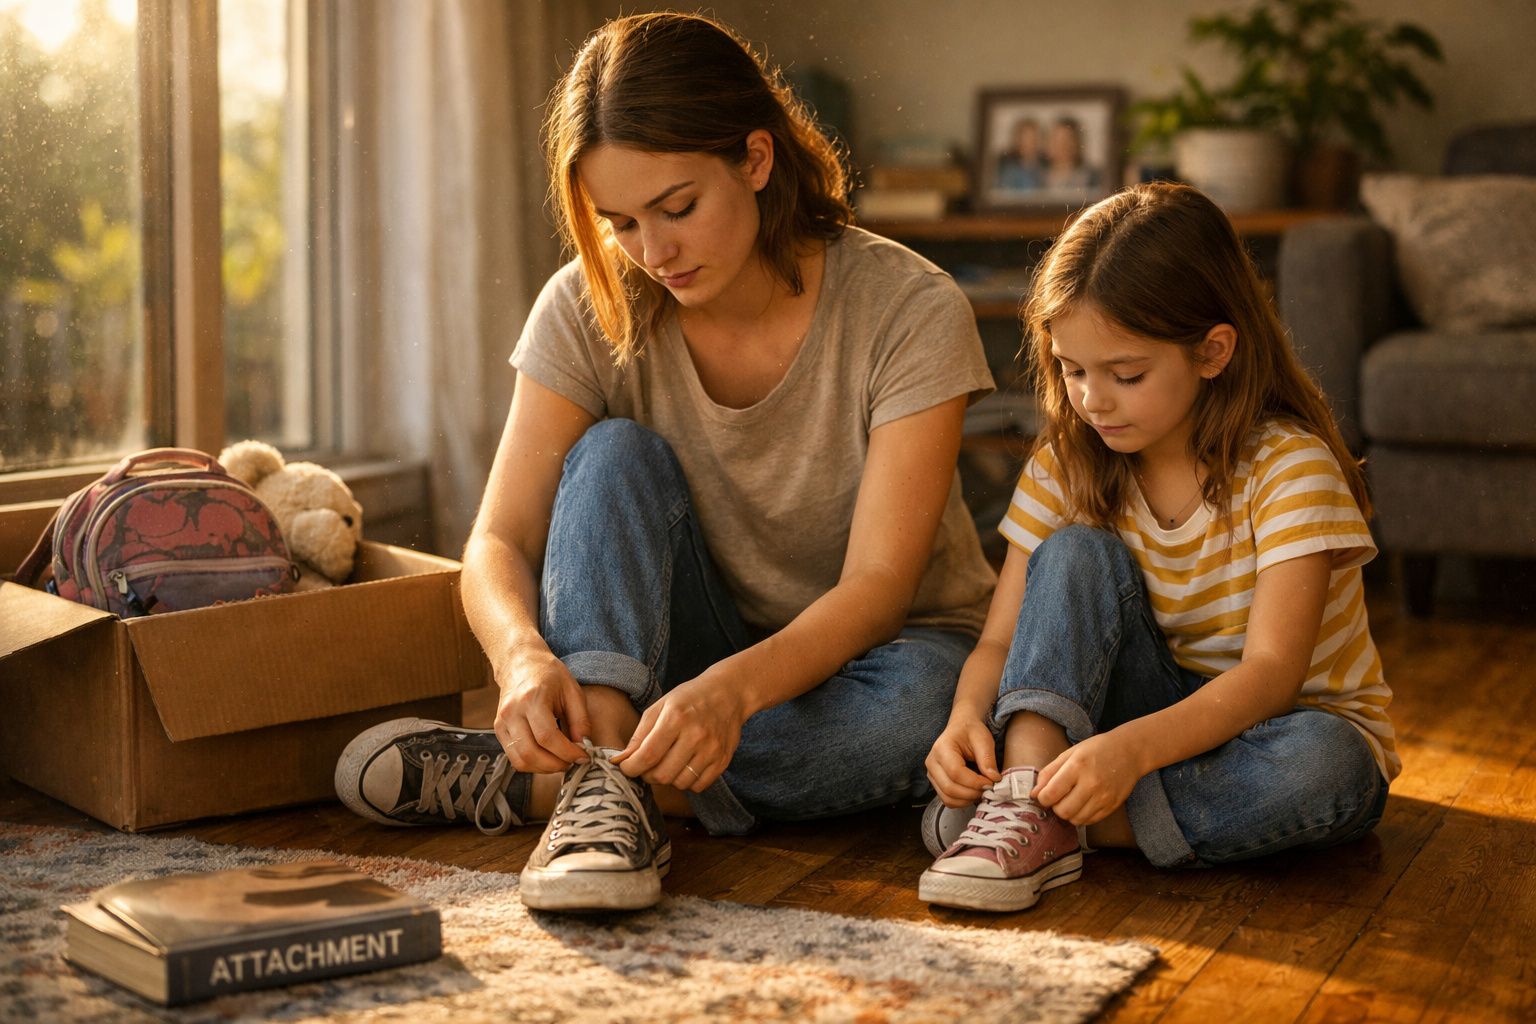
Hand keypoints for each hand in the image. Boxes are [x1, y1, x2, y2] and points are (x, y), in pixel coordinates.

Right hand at [492, 645, 590, 773]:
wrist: (521, 663)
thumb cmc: (549, 674)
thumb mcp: (572, 690)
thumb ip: (580, 719)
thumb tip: (582, 746)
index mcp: (532, 699)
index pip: (547, 737)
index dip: (567, 752)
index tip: (583, 756)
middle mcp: (512, 712)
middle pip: (531, 753)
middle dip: (555, 765)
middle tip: (572, 763)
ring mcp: (502, 722)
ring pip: (520, 760)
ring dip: (543, 769)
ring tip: (561, 761)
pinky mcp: (498, 730)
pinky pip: (514, 757)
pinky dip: (532, 764)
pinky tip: (547, 757)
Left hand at [611, 672, 745, 792]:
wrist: (729, 693)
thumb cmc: (689, 698)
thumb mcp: (660, 707)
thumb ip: (639, 735)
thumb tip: (619, 761)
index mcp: (676, 718)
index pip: (648, 755)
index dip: (631, 768)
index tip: (627, 767)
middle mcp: (696, 735)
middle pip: (662, 775)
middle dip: (648, 775)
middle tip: (647, 765)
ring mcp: (712, 750)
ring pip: (680, 783)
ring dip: (668, 778)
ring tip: (669, 762)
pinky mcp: (723, 761)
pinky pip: (698, 786)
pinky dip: (687, 781)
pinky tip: (685, 765)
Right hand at [925, 713, 1000, 806]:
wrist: (961, 728)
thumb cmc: (971, 732)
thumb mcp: (983, 739)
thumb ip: (988, 759)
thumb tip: (993, 779)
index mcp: (941, 748)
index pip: (956, 773)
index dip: (975, 782)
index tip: (992, 782)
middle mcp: (932, 763)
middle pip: (950, 789)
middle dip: (973, 793)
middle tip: (989, 789)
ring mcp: (931, 774)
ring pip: (948, 798)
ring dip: (968, 799)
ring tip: (982, 790)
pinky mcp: (936, 783)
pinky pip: (947, 800)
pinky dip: (962, 801)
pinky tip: (973, 792)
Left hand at [1033, 731, 1140, 825]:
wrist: (1130, 752)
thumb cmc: (1096, 750)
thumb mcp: (1069, 754)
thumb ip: (1049, 773)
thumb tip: (1034, 794)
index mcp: (1077, 767)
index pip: (1051, 794)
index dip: (1042, 798)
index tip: (1044, 794)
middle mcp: (1091, 784)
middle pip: (1062, 811)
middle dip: (1055, 807)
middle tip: (1059, 797)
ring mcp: (1104, 797)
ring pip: (1075, 820)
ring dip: (1068, 813)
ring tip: (1071, 799)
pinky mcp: (1112, 807)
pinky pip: (1089, 821)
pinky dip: (1081, 816)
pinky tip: (1083, 802)